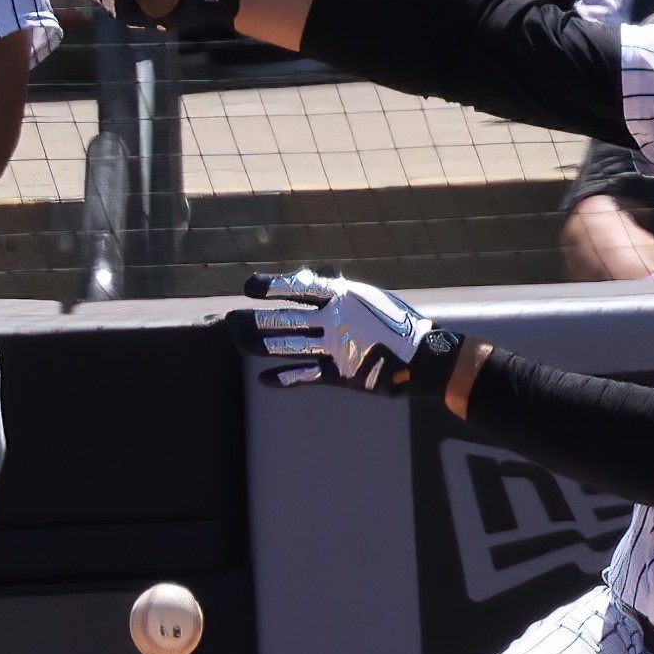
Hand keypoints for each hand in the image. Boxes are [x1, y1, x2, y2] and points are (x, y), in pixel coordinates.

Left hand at [244, 268, 454, 392]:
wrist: (422, 357)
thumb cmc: (394, 322)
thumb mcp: (367, 296)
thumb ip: (336, 287)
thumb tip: (311, 274)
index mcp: (342, 296)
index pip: (298, 287)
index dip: (270, 286)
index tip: (248, 287)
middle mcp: (335, 320)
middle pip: (282, 319)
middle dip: (251, 320)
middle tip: (230, 320)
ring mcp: (335, 348)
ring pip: (286, 346)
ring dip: (256, 344)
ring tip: (238, 341)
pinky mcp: (340, 374)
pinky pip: (304, 376)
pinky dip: (282, 378)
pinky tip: (263, 379)